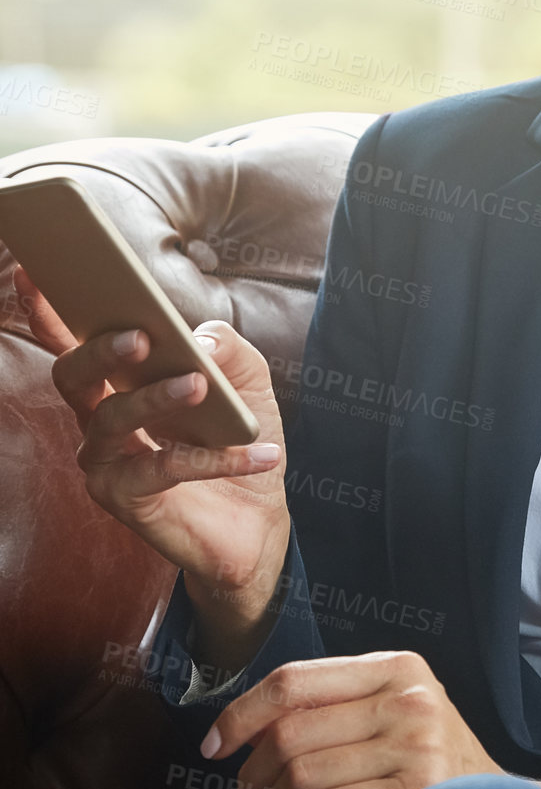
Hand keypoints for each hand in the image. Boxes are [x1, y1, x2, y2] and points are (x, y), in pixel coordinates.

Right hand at [15, 265, 290, 656]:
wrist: (258, 518)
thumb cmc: (238, 436)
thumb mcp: (248, 381)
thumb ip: (226, 348)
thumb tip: (199, 341)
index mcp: (118, 381)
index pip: (72, 340)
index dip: (47, 309)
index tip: (34, 271)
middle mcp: (99, 418)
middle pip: (73, 375)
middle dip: (101, 350)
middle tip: (140, 336)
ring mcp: (107, 461)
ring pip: (111, 419)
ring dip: (156, 398)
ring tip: (198, 384)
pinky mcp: (127, 500)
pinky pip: (162, 469)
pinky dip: (213, 458)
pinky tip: (258, 450)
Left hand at [203, 652, 540, 788]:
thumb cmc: (429, 757)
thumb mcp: (395, 708)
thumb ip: (334, 703)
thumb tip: (242, 729)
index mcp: (397, 666)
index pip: (294, 681)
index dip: (241, 714)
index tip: (212, 746)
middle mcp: (409, 699)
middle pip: (289, 734)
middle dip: (250, 774)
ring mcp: (416, 746)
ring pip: (301, 775)